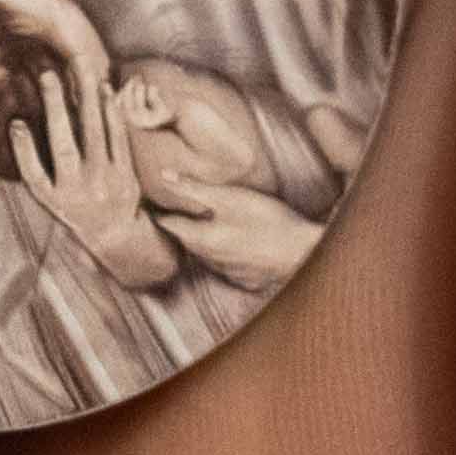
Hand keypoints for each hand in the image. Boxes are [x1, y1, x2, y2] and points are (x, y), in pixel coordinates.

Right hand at [8, 58, 176, 289]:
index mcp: (56, 195)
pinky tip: (104, 89)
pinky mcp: (127, 172)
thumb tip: (17, 125)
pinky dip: (111, 112)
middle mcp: (79, 189)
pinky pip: (118, 137)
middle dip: (57, 107)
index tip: (16, 122)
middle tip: (50, 74)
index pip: (35, 170)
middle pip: (65, 143)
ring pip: (95, 134)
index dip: (24, 149)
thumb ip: (30, 162)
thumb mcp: (46, 195)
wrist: (115, 231)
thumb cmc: (72, 205)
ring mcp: (105, 180)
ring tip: (81, 69)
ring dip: (88, 100)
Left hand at [133, 179, 317, 298]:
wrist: (305, 253)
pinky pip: (228, 264)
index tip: (150, 204)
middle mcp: (210, 260)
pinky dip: (225, 252)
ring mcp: (229, 272)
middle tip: (173, 210)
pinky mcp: (247, 278)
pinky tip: (235, 242)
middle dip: (180, 226)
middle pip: (186, 241)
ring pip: (206, 254)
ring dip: (202, 240)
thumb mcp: (230, 198)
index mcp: (201, 240)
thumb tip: (164, 176)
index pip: (169, 225)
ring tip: (203, 223)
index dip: (159, 213)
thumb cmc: (268, 221)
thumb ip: (195, 188)